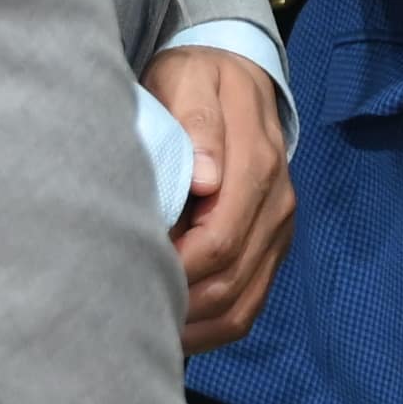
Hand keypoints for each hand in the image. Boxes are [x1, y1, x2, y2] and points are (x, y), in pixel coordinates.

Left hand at [148, 45, 292, 354]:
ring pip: (242, 303)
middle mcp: (276, 204)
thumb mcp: (188, 80)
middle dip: (178, 302)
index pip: (218, 240)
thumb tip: (206, 179)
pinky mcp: (272, 246)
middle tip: (124, 308)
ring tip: (146, 326)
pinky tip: (175, 328)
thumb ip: (197, 123)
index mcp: (256, 165)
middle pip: (230, 280)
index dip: (175, 269)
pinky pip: (250, 304)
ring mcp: (278, 228)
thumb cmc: (198, 79)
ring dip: (195, 325)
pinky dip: (213, 327)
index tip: (128, 274)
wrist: (237, 75)